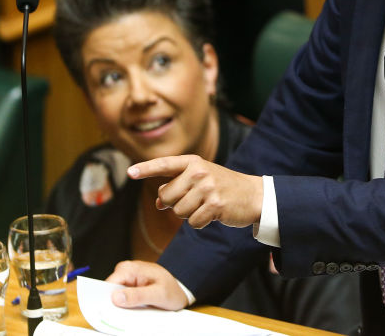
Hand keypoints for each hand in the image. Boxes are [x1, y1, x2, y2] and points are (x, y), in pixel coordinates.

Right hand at [105, 260, 188, 309]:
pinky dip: (125, 307)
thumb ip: (138, 295)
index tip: (107, 313)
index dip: (106, 300)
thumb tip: (116, 297)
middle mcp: (126, 271)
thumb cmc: (172, 290)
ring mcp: (127, 280)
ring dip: (120, 307)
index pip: (108, 285)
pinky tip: (133, 312)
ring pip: (114, 297)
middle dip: (114, 304)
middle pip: (109, 292)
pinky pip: (121, 299)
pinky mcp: (129, 288)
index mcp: (130, 269)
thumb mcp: (159, 294)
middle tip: (124, 315)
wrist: (180, 291)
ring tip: (132, 313)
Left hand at [127, 155, 263, 229]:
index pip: (165, 164)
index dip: (146, 169)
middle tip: (194, 200)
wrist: (254, 194)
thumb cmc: (222, 187)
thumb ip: (178, 186)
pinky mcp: (215, 205)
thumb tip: (157, 202)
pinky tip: (213, 214)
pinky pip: (193, 223)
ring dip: (189, 215)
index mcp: (194, 162)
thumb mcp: (200, 180)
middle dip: (175, 204)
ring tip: (205, 206)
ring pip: (178, 212)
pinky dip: (201, 223)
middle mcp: (199, 172)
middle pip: (167, 196)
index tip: (130, 172)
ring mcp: (208, 188)